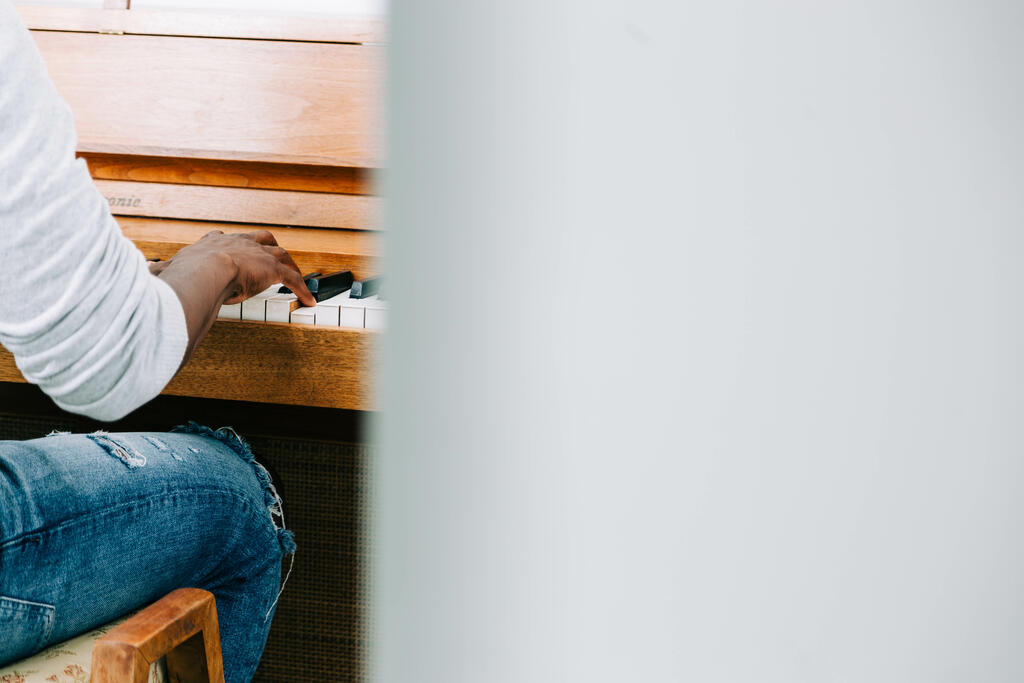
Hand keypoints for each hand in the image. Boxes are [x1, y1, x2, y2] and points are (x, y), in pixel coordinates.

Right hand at [167, 230, 314, 306]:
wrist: (203, 271)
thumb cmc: (184, 274)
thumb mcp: (166, 271)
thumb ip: (158, 272)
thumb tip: (145, 269)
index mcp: (212, 244)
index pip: (223, 239)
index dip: (229, 244)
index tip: (230, 248)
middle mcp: (237, 243)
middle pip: (260, 238)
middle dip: (268, 246)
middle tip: (274, 258)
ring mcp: (256, 253)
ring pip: (280, 254)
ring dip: (290, 266)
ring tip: (297, 279)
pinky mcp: (272, 268)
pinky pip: (292, 278)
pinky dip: (302, 289)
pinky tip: (308, 300)